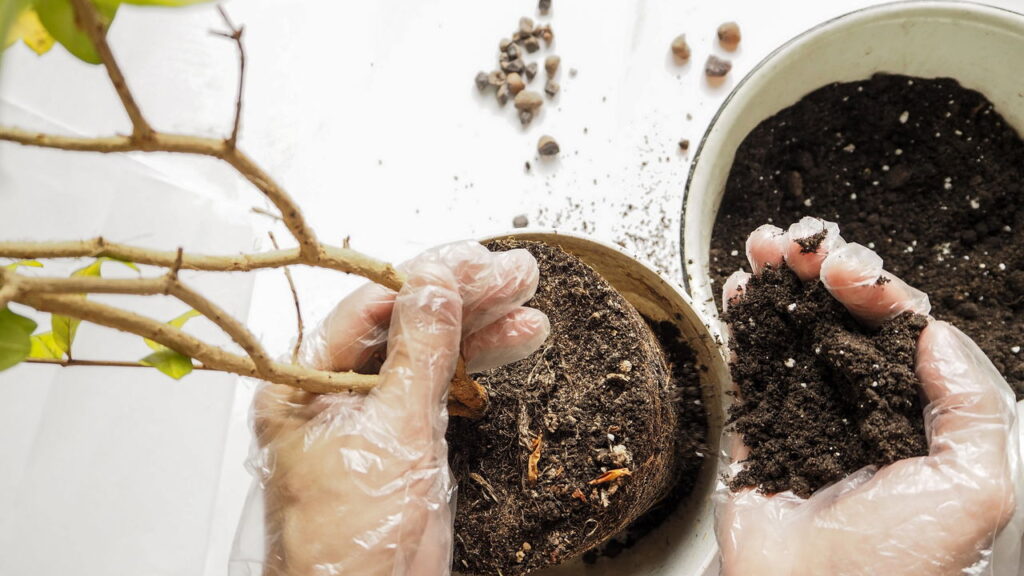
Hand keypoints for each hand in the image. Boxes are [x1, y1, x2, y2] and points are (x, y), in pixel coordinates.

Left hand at [249, 241, 549, 575]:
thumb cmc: (347, 545)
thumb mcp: (391, 435)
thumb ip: (418, 355)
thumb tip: (434, 286)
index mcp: (301, 385)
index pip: (367, 308)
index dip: (425, 278)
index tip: (474, 261)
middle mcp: (332, 394)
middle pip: (402, 325)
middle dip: (463, 299)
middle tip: (513, 274)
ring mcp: (370, 416)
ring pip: (428, 354)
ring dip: (479, 329)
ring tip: (527, 305)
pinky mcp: (402, 441)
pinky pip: (440, 388)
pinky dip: (477, 367)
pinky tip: (512, 342)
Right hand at [717, 218, 1020, 575]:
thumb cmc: (896, 567)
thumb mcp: (973, 488)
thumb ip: (972, 405)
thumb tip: (938, 333)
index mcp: (918, 412)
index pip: (903, 326)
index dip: (878, 287)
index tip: (850, 274)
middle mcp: (862, 403)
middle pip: (844, 313)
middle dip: (823, 267)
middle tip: (802, 249)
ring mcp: (806, 409)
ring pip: (796, 324)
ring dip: (781, 279)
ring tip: (765, 247)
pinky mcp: (758, 423)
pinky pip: (751, 359)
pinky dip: (744, 318)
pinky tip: (740, 287)